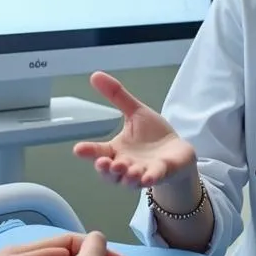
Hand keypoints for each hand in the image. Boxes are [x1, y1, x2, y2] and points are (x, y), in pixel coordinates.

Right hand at [74, 71, 196, 188]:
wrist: (178, 151)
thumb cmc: (153, 135)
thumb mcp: (135, 112)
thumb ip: (117, 96)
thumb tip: (95, 75)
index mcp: (117, 151)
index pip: (99, 152)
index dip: (89, 152)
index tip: (78, 149)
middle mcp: (126, 166)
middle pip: (110, 173)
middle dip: (106, 169)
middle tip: (103, 162)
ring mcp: (143, 173)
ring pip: (129, 180)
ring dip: (125, 176)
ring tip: (124, 168)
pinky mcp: (161, 174)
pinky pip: (153, 179)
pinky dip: (149, 179)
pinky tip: (146, 178)